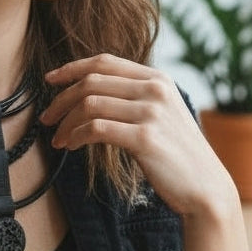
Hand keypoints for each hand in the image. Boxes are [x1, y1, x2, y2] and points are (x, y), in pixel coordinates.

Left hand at [40, 54, 237, 218]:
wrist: (205, 189)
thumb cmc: (175, 154)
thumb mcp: (160, 114)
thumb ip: (133, 97)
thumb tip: (88, 92)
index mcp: (157, 78)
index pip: (104, 62)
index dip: (72, 68)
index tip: (49, 80)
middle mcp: (155, 89)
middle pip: (91, 82)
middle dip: (61, 99)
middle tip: (46, 118)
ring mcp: (152, 112)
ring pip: (89, 104)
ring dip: (65, 122)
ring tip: (57, 139)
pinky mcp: (145, 137)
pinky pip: (95, 128)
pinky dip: (75, 136)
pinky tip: (70, 146)